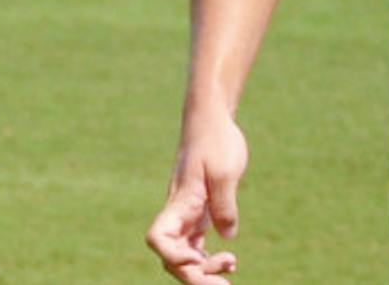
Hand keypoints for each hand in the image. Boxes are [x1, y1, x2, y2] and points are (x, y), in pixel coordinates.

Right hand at [146, 112, 249, 283]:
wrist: (211, 119)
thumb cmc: (216, 140)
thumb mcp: (225, 171)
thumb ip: (224, 205)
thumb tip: (227, 236)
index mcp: (180, 201)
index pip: (159, 237)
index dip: (172, 255)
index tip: (196, 258)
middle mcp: (179, 213)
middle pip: (173, 257)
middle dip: (194, 277)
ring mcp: (187, 215)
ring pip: (184, 256)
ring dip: (202, 273)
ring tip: (228, 277)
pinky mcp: (199, 213)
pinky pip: (196, 246)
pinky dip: (208, 259)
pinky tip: (229, 262)